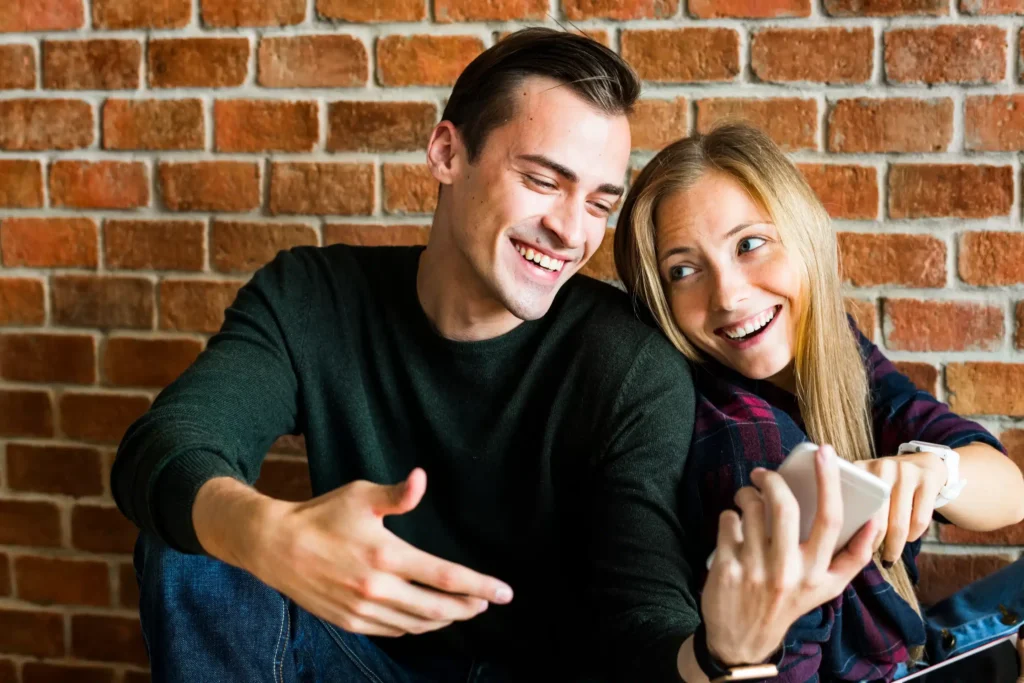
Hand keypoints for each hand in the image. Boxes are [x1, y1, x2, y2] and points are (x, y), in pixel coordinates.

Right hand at [250, 468, 512, 636]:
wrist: (274, 546)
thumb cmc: (322, 514)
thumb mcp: (360, 496)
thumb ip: (397, 494)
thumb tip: (422, 478)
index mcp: (386, 555)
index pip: (445, 576)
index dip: (479, 585)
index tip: (504, 592)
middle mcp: (376, 587)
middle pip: (437, 608)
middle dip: (468, 607)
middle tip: (487, 602)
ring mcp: (362, 609)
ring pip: (417, 623)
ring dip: (445, 619)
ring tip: (463, 609)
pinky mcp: (350, 621)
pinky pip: (394, 630)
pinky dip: (416, 626)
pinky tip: (427, 617)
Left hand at [701, 445, 876, 665]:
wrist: (743, 640)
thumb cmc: (788, 602)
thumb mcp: (825, 588)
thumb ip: (852, 558)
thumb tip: (875, 520)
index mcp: (819, 574)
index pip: (831, 520)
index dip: (829, 482)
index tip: (824, 452)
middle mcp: (790, 573)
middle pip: (785, 507)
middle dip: (772, 480)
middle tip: (763, 473)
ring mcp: (757, 571)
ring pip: (751, 509)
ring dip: (745, 494)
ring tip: (745, 497)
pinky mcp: (728, 569)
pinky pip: (728, 521)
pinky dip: (729, 514)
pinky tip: (733, 523)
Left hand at [852, 452, 945, 566]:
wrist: (925, 464)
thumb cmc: (888, 484)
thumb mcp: (867, 485)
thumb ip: (852, 502)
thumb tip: (835, 539)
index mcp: (859, 469)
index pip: (852, 508)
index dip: (853, 533)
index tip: (851, 550)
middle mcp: (881, 467)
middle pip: (877, 519)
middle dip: (875, 544)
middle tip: (873, 559)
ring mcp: (906, 471)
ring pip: (900, 524)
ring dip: (895, 547)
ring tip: (889, 557)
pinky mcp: (928, 480)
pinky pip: (920, 520)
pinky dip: (913, 535)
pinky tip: (908, 539)